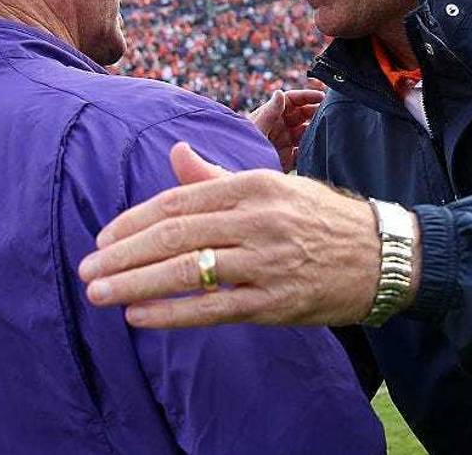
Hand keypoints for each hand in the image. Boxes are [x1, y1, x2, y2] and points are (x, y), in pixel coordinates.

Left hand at [79, 142, 411, 327]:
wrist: (385, 256)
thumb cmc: (322, 218)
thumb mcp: (275, 184)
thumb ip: (218, 176)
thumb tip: (175, 155)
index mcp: (254, 185)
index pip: (179, 200)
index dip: (134, 220)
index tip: (103, 238)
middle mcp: (258, 219)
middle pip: (175, 235)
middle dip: (123, 254)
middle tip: (87, 269)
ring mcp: (267, 262)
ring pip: (187, 272)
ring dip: (135, 284)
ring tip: (99, 294)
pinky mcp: (275, 302)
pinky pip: (212, 309)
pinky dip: (171, 313)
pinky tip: (138, 316)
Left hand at [247, 87, 324, 171]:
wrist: (240, 172)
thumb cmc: (242, 147)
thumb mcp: (256, 128)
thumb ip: (269, 112)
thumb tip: (280, 92)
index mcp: (271, 115)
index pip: (292, 100)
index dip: (307, 96)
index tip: (322, 96)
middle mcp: (280, 127)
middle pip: (302, 115)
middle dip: (315, 112)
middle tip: (330, 112)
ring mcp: (285, 142)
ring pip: (306, 132)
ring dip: (316, 130)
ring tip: (328, 129)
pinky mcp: (289, 159)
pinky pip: (305, 151)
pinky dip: (313, 149)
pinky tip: (320, 147)